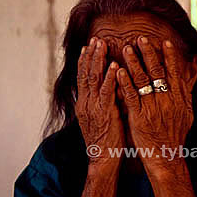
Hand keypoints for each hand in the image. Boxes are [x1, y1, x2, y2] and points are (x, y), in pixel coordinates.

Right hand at [75, 37, 124, 165]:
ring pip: (94, 79)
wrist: (103, 157)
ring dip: (98, 60)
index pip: (83, 77)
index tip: (88, 45)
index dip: (85, 61)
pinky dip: (109, 78)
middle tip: (95, 39)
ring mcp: (93, 107)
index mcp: (84, 103)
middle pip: (86, 74)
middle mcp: (86, 103)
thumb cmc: (107, 137)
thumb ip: (105, 100)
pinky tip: (114, 66)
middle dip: (91, 55)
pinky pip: (107, 92)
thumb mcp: (102, 115)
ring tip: (101, 45)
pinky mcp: (104, 113)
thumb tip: (113, 84)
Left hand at [116, 37, 196, 196]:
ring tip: (125, 49)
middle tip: (140, 39)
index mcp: (178, 98)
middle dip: (148, 53)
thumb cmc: (176, 134)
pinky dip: (124, 82)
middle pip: (157, 72)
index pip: (174, 72)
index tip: (164, 42)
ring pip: (142, 80)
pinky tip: (118, 71)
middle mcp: (166, 100)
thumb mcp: (187, 111)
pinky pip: (131, 96)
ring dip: (133, 63)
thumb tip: (191, 73)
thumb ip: (187, 90)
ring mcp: (152, 108)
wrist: (166, 155)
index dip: (169, 56)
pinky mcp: (139, 117)